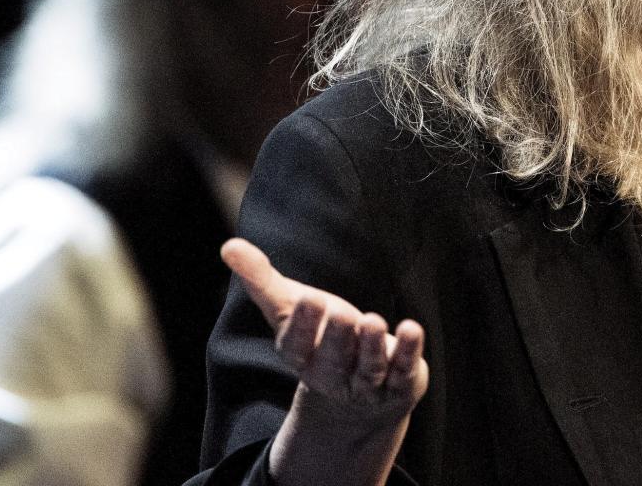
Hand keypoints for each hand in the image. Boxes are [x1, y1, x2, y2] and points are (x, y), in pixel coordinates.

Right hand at [221, 237, 427, 484]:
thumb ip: (262, 281)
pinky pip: (405, 369)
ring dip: (372, 346)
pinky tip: (412, 328)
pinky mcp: (400, 382)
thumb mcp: (291, 309)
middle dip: (337, 337)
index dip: (301, 325)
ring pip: (368, 368)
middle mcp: (333, 374)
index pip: (297, 346)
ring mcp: (367, 382)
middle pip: (333, 359)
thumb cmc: (320, 338)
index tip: (305, 299)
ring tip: (374, 321)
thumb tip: (228, 246)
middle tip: (341, 312)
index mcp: (302, 356)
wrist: (359, 395)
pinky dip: (410, 352)